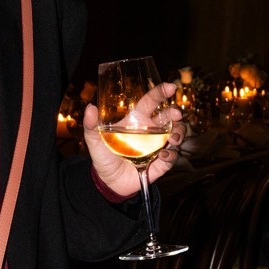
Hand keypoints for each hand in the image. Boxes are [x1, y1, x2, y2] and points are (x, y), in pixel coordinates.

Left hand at [82, 83, 184, 199]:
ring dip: (179, 133)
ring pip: (177, 134)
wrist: (109, 181)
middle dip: (176, 113)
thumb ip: (91, 125)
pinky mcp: (161, 162)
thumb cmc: (104, 156)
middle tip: (177, 114)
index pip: (151, 102)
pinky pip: (172, 156)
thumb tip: (90, 107)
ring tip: (173, 137)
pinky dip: (171, 155)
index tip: (171, 87)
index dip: (161, 92)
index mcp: (137, 120)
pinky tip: (162, 156)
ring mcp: (158, 146)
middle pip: (170, 116)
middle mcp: (151, 130)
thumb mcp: (94, 140)